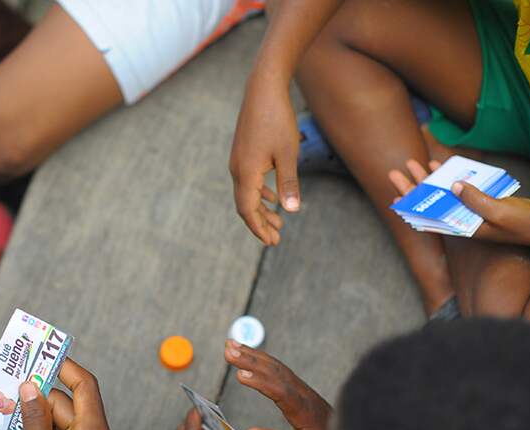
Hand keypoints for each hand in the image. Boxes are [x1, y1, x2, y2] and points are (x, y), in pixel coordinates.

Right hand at [18, 359, 118, 429]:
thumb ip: (34, 416)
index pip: (86, 386)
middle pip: (72, 405)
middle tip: (14, 382)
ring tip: (9, 407)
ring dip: (40, 416)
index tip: (45, 354)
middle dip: (43, 394)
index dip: (67, 366)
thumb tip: (31, 386)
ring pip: (65, 425)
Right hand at [225, 340, 332, 429]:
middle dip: (250, 360)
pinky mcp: (297, 386)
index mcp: (303, 411)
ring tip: (230, 346)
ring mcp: (300, 388)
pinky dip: (260, 359)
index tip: (240, 374)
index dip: (260, 382)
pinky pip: (276, 368)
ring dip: (252, 354)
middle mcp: (302, 394)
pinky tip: (246, 353)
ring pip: (275, 366)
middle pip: (275, 372)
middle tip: (228, 351)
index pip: (281, 392)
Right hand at [230, 85, 299, 245]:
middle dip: (261, 223)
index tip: (272, 242)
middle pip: (246, 206)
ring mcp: (238, 161)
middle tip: (276, 239)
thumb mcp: (288, 154)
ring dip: (262, 209)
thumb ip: (289, 184)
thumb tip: (291, 211)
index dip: (259, 228)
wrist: (263, 88)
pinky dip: (260, 194)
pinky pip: (249, 181)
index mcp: (246, 173)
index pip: (248, 210)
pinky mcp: (243, 152)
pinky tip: (273, 197)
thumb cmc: (277, 119)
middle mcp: (237, 169)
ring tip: (279, 222)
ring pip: (247, 194)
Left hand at [389, 159, 529, 246]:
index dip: (411, 208)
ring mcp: (467, 208)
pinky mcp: (476, 199)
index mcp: (460, 226)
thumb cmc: (518, 225)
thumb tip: (453, 185)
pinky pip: (456, 185)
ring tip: (412, 162)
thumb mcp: (496, 213)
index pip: (428, 217)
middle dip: (411, 186)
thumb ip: (474, 200)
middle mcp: (459, 218)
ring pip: (440, 191)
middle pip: (429, 201)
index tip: (394, 199)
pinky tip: (437, 165)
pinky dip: (447, 175)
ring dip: (426, 177)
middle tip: (394, 172)